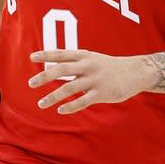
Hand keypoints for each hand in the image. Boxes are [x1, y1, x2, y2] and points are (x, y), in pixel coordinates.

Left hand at [28, 49, 154, 114]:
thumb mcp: (92, 58)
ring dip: (53, 96)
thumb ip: (74, 62)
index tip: (31, 57)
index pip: (61, 53)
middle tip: (30, 83)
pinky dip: (70, 106)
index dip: (46, 54)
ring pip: (70, 88)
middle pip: (62, 69)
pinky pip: (83, 101)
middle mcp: (87, 65)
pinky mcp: (102, 93)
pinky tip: (60, 110)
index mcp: (83, 55)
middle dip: (44, 76)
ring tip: (41, 104)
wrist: (134, 72)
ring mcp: (94, 79)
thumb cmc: (108, 66)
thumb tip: (54, 67)